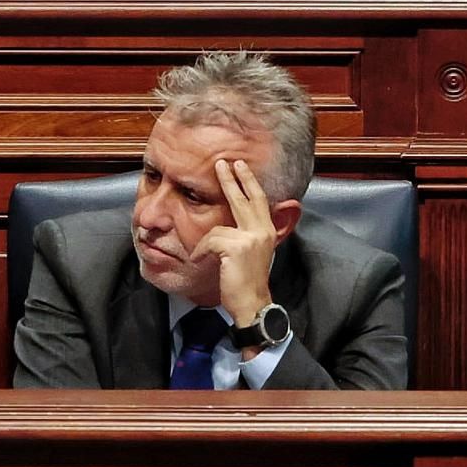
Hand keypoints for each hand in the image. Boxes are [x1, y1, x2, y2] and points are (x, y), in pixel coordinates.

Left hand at [189, 159, 275, 332]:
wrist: (252, 303)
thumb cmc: (247, 281)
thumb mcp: (251, 253)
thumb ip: (244, 235)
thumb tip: (229, 224)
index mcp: (266, 230)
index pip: (258, 199)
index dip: (248, 181)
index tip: (240, 166)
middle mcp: (262, 230)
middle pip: (245, 198)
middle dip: (232, 179)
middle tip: (222, 163)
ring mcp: (251, 238)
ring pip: (219, 228)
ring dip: (205, 244)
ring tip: (202, 255)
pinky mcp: (237, 247)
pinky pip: (210, 241)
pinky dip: (201, 251)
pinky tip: (200, 261)